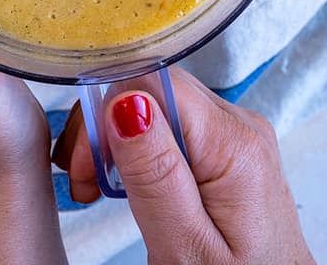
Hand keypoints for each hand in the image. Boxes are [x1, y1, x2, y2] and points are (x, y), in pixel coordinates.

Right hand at [52, 68, 313, 263]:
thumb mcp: (184, 244)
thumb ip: (155, 173)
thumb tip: (124, 101)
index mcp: (233, 144)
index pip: (147, 81)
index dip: (103, 114)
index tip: (87, 164)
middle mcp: (239, 126)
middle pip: (147, 88)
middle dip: (103, 129)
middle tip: (87, 183)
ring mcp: (235, 134)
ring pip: (152, 103)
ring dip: (114, 140)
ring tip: (101, 189)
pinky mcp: (226, 147)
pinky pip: (168, 124)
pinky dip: (136, 149)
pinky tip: (129, 184)